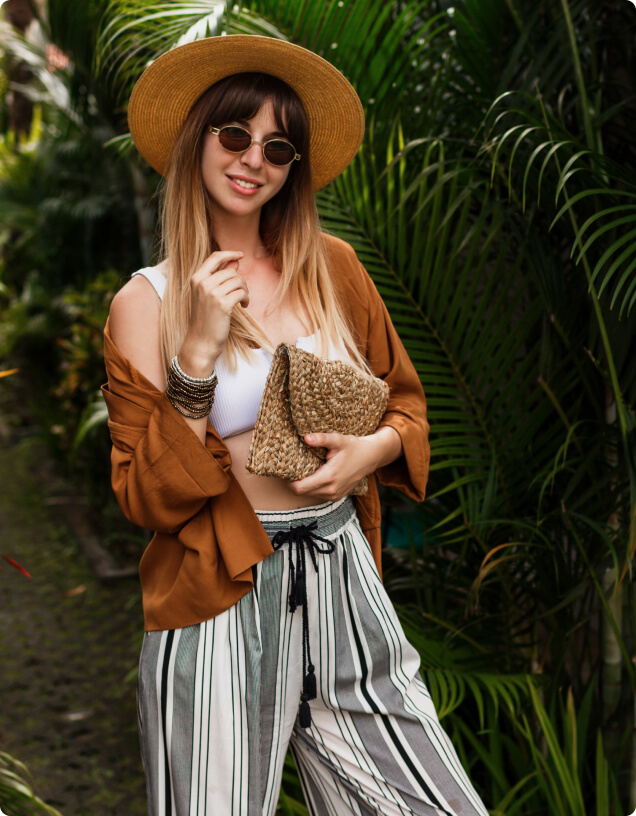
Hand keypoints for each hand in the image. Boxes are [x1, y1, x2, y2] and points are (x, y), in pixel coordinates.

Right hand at [178, 250, 248, 375]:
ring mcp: (211, 293)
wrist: (201, 342)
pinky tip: (243, 306)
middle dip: (241, 281)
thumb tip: (236, 261)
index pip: (214, 257)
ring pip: (238, 281)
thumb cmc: (206, 319)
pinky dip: (246, 299)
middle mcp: (202, 283)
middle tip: (242, 294)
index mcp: (196, 279)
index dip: (229, 254)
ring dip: (244, 291)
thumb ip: (220, 277)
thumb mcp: (208, 296)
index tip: (241, 255)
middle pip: (231, 271)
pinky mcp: (222, 304)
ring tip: (242, 301)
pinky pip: (241, 293)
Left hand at [289, 427, 401, 500]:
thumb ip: (322, 439)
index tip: (286, 470)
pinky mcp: (337, 496)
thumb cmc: (354, 447)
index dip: (289, 481)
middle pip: (302, 492)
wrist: (371, 457)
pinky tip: (313, 475)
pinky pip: (318, 495)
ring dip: (304, 485)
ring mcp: (335, 495)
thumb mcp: (338, 440)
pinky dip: (313, 488)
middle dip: (294, 482)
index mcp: (329, 477)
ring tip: (301, 470)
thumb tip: (305, 438)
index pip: (300, 488)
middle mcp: (331, 490)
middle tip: (290, 468)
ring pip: (309, 495)